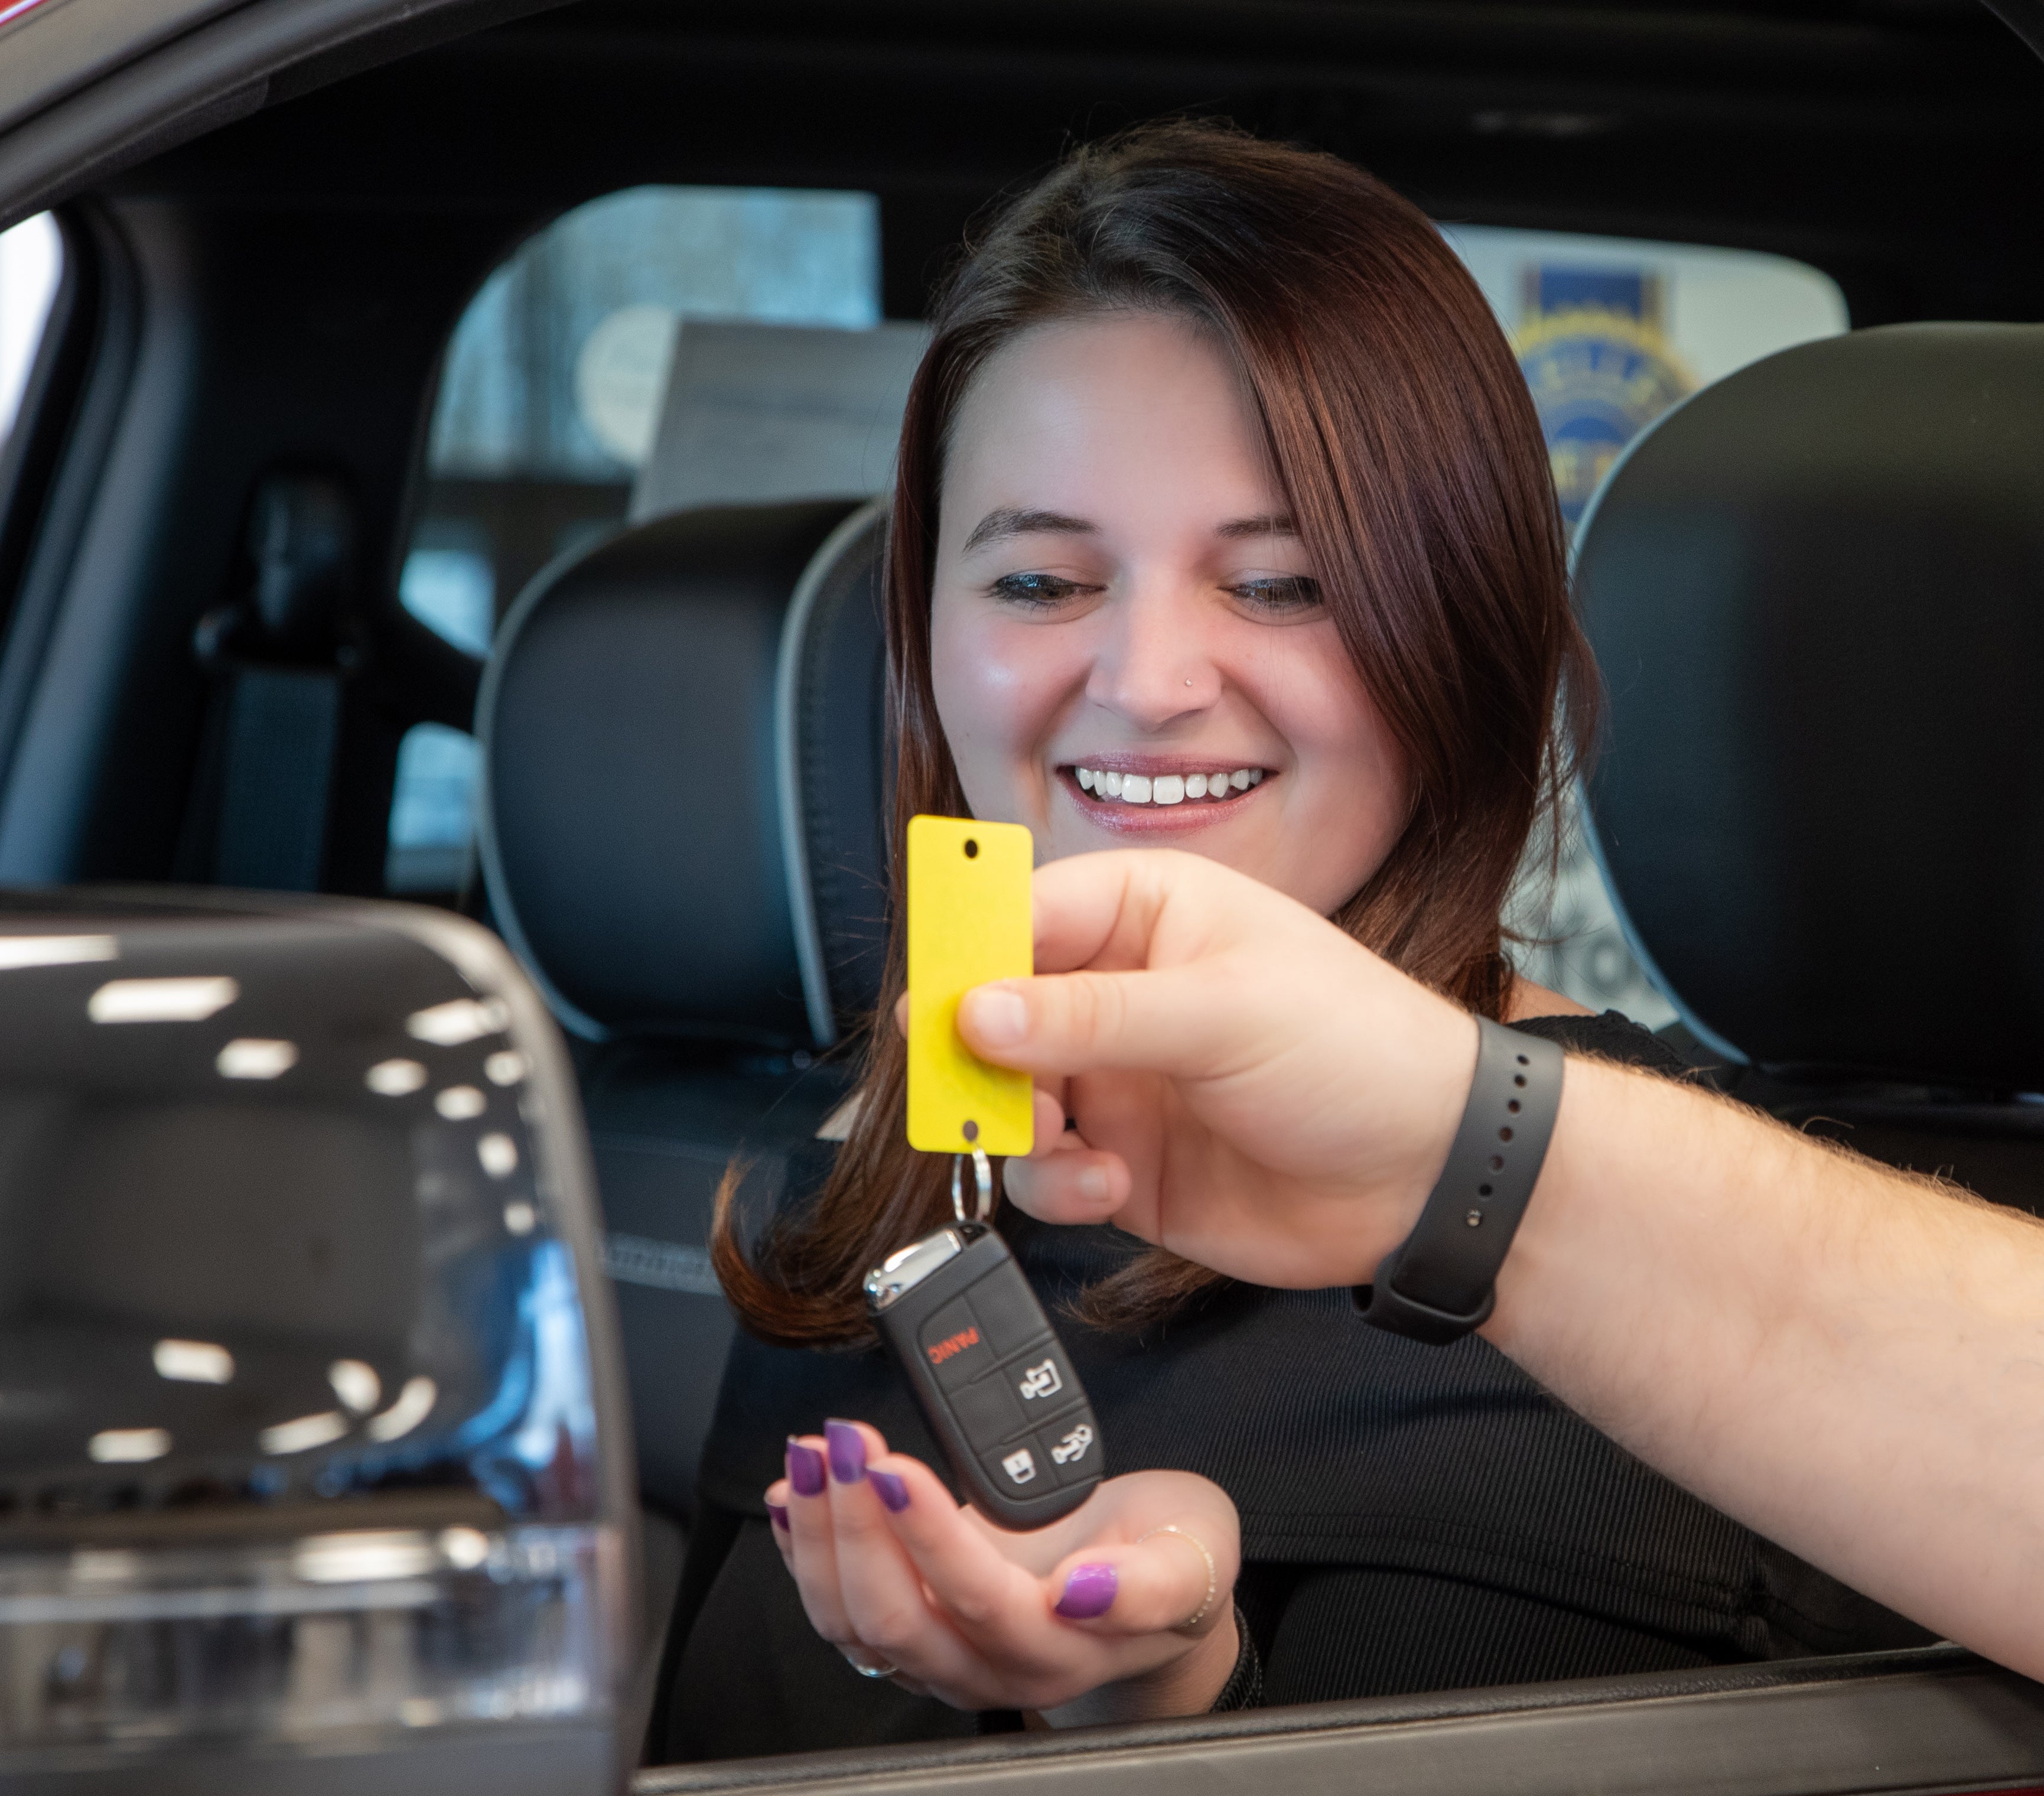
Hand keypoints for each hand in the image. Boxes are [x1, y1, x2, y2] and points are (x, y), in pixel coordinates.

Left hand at [769, 1419, 1240, 1724]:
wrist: (1152, 1581)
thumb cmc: (1169, 1555)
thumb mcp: (1194, 1553)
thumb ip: (1149, 1584)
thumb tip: (1083, 1591)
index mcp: (1060, 1648)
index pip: (979, 1599)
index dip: (929, 1536)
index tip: (896, 1467)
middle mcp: (990, 1667)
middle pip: (896, 1618)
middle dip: (855, 1524)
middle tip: (844, 1441)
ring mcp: (944, 1656)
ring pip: (853, 1622)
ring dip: (821, 1535)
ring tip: (812, 1454)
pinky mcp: (915, 1631)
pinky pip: (840, 1611)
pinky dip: (808, 1551)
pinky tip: (797, 1497)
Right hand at [963, 849, 1477, 1289]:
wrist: (1433, 1176)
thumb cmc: (1361, 1052)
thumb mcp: (1223, 1012)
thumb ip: (1090, 1015)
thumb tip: (974, 1008)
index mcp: (1147, 913)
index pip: (1023, 913)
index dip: (967, 951)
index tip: (931, 999)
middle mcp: (1120, 994)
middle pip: (996, 1010)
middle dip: (974, 1051)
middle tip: (971, 1082)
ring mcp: (1120, 1081)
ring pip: (1007, 1097)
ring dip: (1014, 1123)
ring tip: (1060, 1137)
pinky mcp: (1126, 1163)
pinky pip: (1049, 1173)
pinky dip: (1058, 1185)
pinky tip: (1109, 1185)